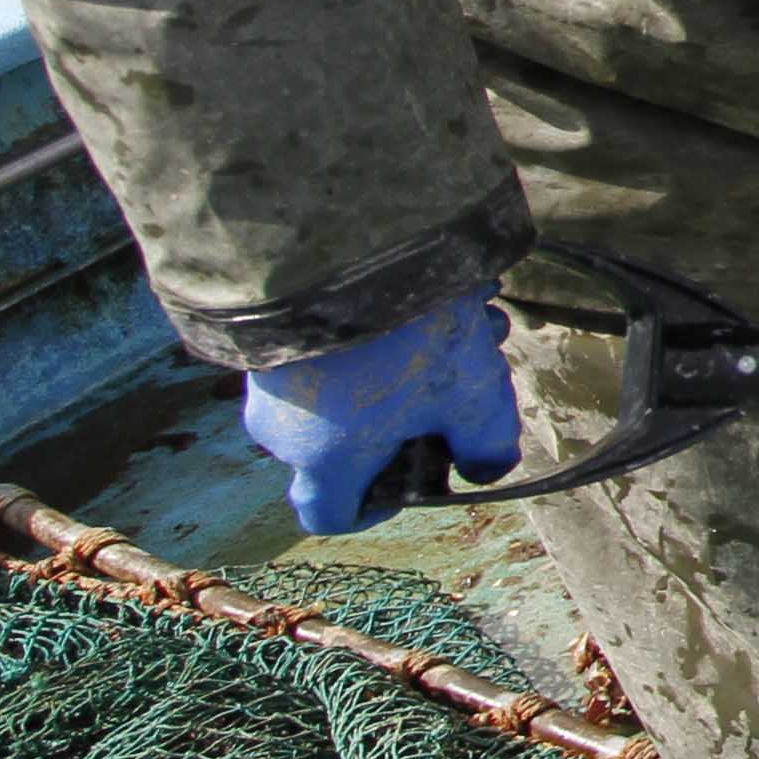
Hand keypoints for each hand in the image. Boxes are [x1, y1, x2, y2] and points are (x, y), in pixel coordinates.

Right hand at [240, 290, 521, 532]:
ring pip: (360, 383)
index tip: (416, 471)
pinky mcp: (277, 328)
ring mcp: (273, 374)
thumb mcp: (471, 397)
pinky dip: (391, 327)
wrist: (341, 245)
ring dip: (424, 356)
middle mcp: (284, 425)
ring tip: (479, 311)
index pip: (330, 513)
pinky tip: (451, 287)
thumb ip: (485, 445)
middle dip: (430, 406)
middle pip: (360, 438)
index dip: (377, 506)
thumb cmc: (403, 339)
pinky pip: (338, 343)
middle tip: (478, 364)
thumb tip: (484, 471)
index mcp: (323, 461)